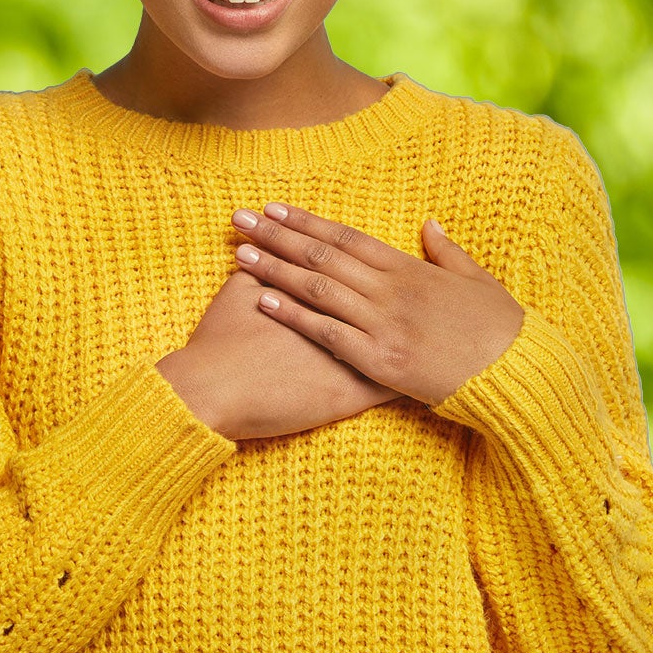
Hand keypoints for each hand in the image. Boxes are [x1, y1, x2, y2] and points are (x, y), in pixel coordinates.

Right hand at [158, 270, 408, 441]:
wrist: (213, 391)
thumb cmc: (220, 343)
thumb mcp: (237, 295)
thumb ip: (258, 273)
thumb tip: (262, 256)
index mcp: (320, 292)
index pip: (358, 268)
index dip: (376, 267)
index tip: (395, 260)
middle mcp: (344, 320)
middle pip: (388, 302)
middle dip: (411, 296)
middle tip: (427, 293)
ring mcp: (350, 358)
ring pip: (397, 344)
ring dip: (418, 337)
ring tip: (439, 328)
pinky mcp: (347, 396)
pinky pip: (389, 389)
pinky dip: (408, 383)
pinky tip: (427, 380)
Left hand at [229, 203, 525, 405]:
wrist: (516, 374)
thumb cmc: (499, 329)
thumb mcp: (477, 280)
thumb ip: (447, 251)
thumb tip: (428, 224)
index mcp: (410, 268)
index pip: (347, 237)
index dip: (307, 222)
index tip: (275, 209)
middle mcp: (391, 290)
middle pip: (323, 255)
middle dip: (277, 236)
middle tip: (240, 220)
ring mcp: (384, 324)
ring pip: (318, 288)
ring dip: (275, 268)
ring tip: (239, 252)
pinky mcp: (379, 360)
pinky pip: (327, 333)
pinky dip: (293, 314)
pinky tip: (262, 300)